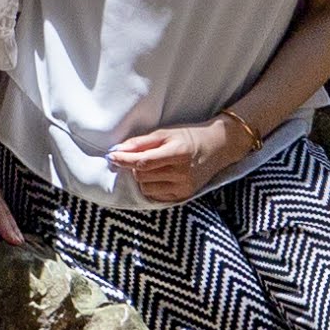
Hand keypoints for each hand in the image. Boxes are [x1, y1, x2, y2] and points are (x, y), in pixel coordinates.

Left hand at [110, 121, 228, 206]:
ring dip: (143, 177)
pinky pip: (155, 195)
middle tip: (144, 157)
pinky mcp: (183, 196)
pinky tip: (161, 176)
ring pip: (146, 187)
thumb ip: (140, 142)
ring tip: (155, 167)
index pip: (143, 162)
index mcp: (178, 153)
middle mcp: (181, 173)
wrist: (218, 147)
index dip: (124, 160)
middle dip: (135, 166)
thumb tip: (117, 151)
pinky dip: (152, 186)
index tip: (112, 156)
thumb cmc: (189, 136)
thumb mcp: (166, 133)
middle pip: (142, 175)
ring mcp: (183, 187)